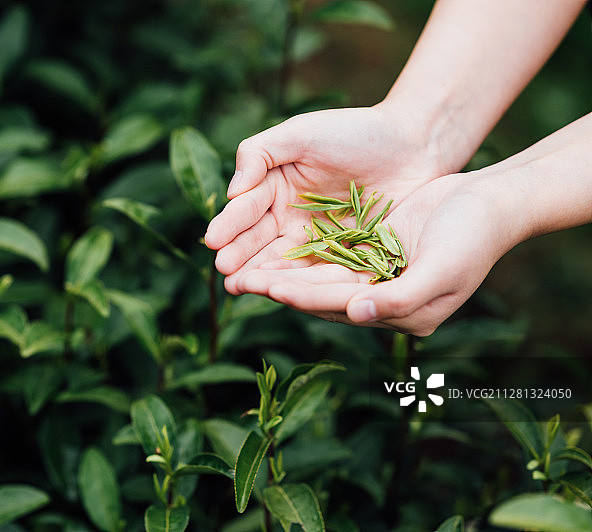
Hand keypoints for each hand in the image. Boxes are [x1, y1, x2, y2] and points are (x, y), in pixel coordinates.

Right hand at [205, 105, 450, 293]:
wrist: (414, 145)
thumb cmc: (354, 131)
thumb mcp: (302, 132)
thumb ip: (260, 153)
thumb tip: (233, 192)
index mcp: (274, 186)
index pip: (246, 208)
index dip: (229, 224)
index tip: (213, 239)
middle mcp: (288, 216)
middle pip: (257, 240)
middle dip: (238, 255)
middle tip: (223, 270)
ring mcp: (314, 239)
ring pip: (281, 261)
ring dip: (260, 275)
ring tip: (239, 286)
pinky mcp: (341, 256)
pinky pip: (316, 271)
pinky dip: (297, 283)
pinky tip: (281, 292)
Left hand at [227, 173, 521, 335]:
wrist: (491, 202)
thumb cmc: (474, 238)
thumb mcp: (442, 269)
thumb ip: (401, 297)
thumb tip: (357, 313)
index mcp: (401, 315)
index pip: (341, 306)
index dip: (304, 296)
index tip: (269, 287)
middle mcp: (383, 302)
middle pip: (322, 295)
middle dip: (280, 287)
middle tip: (237, 280)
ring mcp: (376, 277)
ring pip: (319, 276)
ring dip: (283, 272)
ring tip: (244, 267)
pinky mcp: (370, 252)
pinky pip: (328, 256)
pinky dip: (300, 253)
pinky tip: (272, 245)